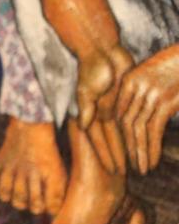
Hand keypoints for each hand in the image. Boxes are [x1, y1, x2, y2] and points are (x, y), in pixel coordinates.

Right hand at [74, 44, 132, 173]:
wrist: (102, 50)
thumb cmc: (92, 67)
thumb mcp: (87, 88)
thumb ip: (86, 107)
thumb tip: (83, 126)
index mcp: (90, 113)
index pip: (99, 140)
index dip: (106, 155)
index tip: (113, 169)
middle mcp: (101, 114)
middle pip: (111, 140)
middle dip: (117, 156)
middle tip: (124, 173)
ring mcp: (113, 107)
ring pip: (121, 132)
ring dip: (126, 146)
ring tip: (133, 161)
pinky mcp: (123, 99)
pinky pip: (130, 119)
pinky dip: (133, 130)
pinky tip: (139, 140)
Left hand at [114, 46, 178, 174]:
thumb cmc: (178, 64)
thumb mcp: (155, 74)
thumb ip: (142, 93)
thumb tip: (140, 117)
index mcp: (129, 79)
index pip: (116, 113)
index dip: (116, 135)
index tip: (120, 152)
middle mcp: (136, 86)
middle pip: (124, 124)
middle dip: (125, 148)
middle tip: (128, 166)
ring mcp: (150, 93)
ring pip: (137, 129)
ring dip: (139, 153)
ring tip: (141, 169)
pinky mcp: (165, 101)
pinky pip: (153, 130)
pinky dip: (151, 148)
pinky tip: (151, 162)